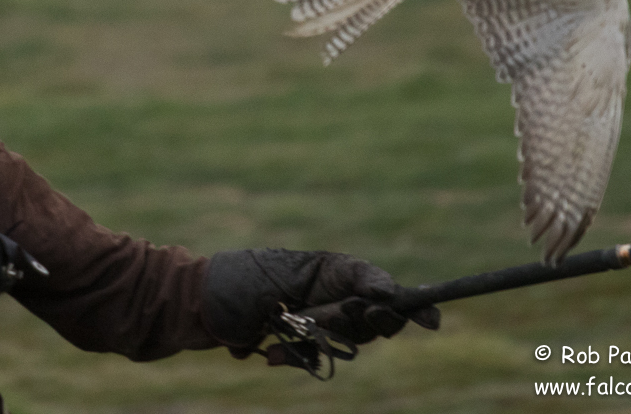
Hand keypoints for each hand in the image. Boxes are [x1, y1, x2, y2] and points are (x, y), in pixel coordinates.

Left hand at [202, 248, 438, 354]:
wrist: (197, 305)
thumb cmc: (242, 278)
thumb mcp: (296, 272)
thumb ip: (344, 280)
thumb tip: (388, 291)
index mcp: (334, 269)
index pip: (382, 288)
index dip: (410, 304)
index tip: (432, 322)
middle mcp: (330, 294)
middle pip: (368, 321)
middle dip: (351, 323)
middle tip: (326, 316)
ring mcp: (314, 322)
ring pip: (342, 344)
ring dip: (315, 342)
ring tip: (282, 332)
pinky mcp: (297, 344)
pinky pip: (314, 360)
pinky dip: (295, 357)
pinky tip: (271, 351)